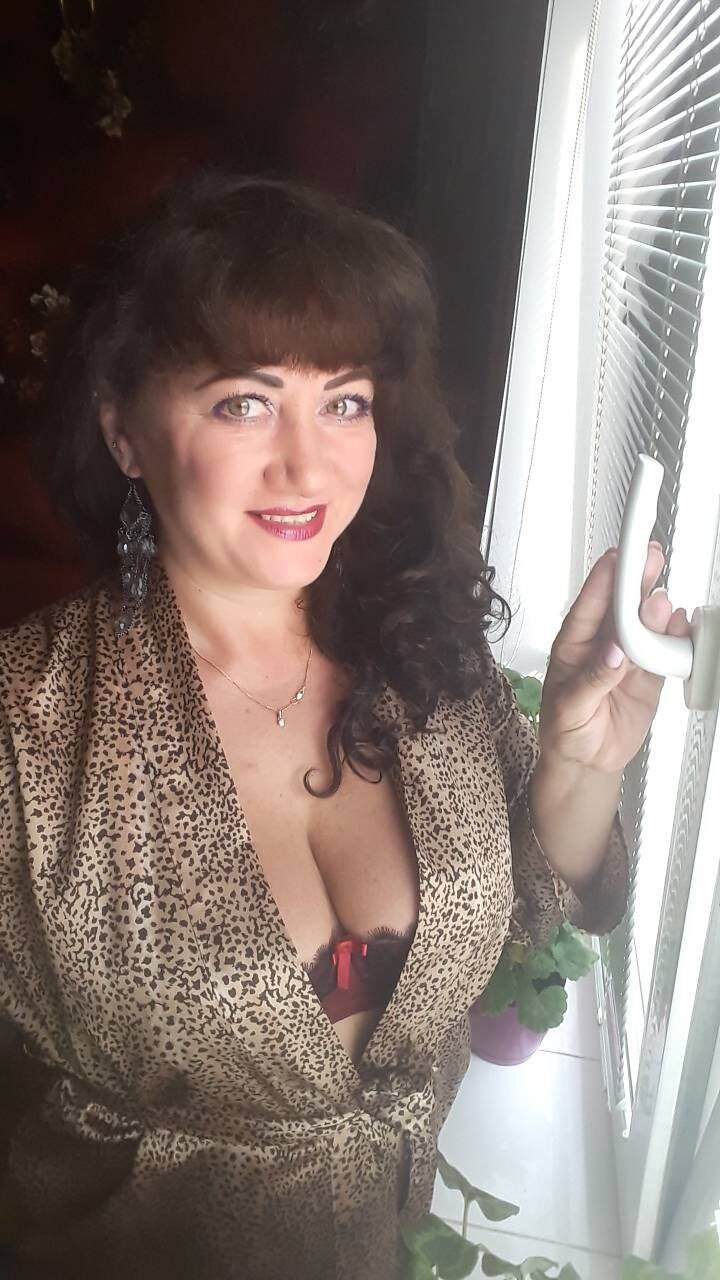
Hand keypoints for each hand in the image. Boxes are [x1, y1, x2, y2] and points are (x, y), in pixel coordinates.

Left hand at [537, 542, 691, 774]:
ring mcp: (629, 657)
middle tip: (650, 557)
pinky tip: (680, 625)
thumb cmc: (564, 731)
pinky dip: (675, 637)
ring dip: (656, 610)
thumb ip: (591, 680)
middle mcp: (603, 644)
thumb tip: (613, 653)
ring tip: (661, 604)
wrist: (587, 762)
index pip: (588, 605)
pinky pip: (665, 650)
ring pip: (646, 624)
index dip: (602, 578)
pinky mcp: (650, 674)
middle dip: (635, 580)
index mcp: (574, 645)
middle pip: (621, 606)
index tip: (616, 555)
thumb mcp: (569, 709)